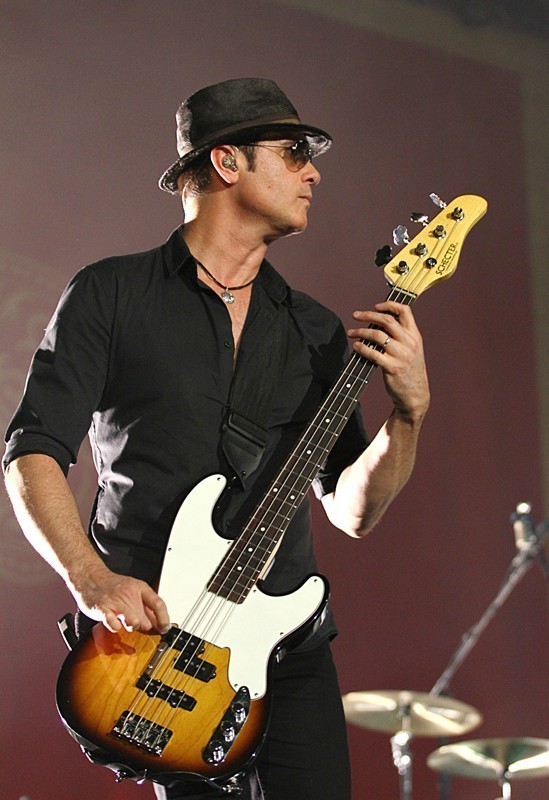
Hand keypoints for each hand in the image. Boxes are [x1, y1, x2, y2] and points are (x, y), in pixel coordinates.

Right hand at [71, 564, 170, 634]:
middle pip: (146, 619)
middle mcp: (129, 594)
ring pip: (134, 623)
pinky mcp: (102, 609)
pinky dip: (116, 628)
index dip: (164, 619)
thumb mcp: (133, 588)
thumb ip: (145, 604)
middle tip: (139, 624)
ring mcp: (116, 602)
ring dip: (133, 627)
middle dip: (144, 627)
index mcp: (139, 588)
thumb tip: (159, 621)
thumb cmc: (112, 586)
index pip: (158, 604)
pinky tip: (115, 623)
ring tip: (128, 623)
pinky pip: (114, 625)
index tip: (165, 628)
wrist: (90, 577)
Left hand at [347, 301, 429, 420]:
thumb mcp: (412, 350)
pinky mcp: (392, 367)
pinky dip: (361, 348)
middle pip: (387, 320)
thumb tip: (378, 324)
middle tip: (355, 315)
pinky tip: (356, 346)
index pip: (405, 311)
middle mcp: (409, 343)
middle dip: (368, 315)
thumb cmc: (410, 372)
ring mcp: (401, 355)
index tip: (375, 306)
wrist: (416, 395)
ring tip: (351, 332)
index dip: (389, 305)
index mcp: (415, 336)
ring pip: (377, 335)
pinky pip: (373, 353)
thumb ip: (401, 336)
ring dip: (360, 331)